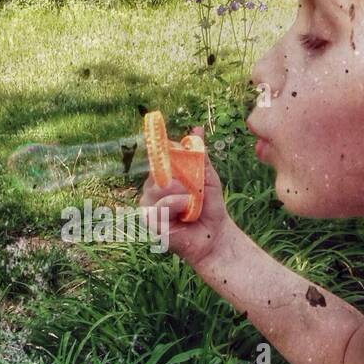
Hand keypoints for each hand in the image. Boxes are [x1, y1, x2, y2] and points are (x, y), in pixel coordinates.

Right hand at [139, 125, 234, 269]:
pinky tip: (185, 214)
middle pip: (157, 171)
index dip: (166, 152)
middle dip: (180, 178)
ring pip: (159, 188)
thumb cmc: (210, 206)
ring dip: (181, 194)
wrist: (215, 234)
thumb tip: (197, 130)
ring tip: (192, 204)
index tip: (177, 150)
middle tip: (194, 190)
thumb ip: (200, 155)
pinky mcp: (149, 222)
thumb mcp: (208, 177)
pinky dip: (176, 207)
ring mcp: (148, 205)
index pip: (158, 156)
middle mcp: (152, 188)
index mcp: (163, 176)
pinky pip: (159, 207)